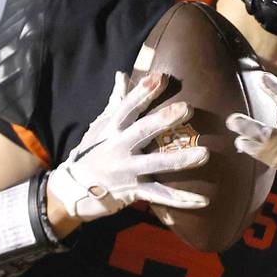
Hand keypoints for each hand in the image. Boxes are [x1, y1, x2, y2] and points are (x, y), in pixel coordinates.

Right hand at [47, 71, 209, 220]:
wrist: (71, 191)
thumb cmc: (91, 153)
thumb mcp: (99, 127)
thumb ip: (115, 102)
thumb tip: (121, 76)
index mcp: (112, 129)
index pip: (128, 107)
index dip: (143, 92)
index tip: (160, 77)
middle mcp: (119, 148)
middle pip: (143, 130)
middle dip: (164, 119)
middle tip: (187, 108)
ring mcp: (127, 170)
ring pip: (156, 163)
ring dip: (180, 159)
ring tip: (205, 153)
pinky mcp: (134, 191)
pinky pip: (161, 195)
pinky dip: (182, 199)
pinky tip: (204, 200)